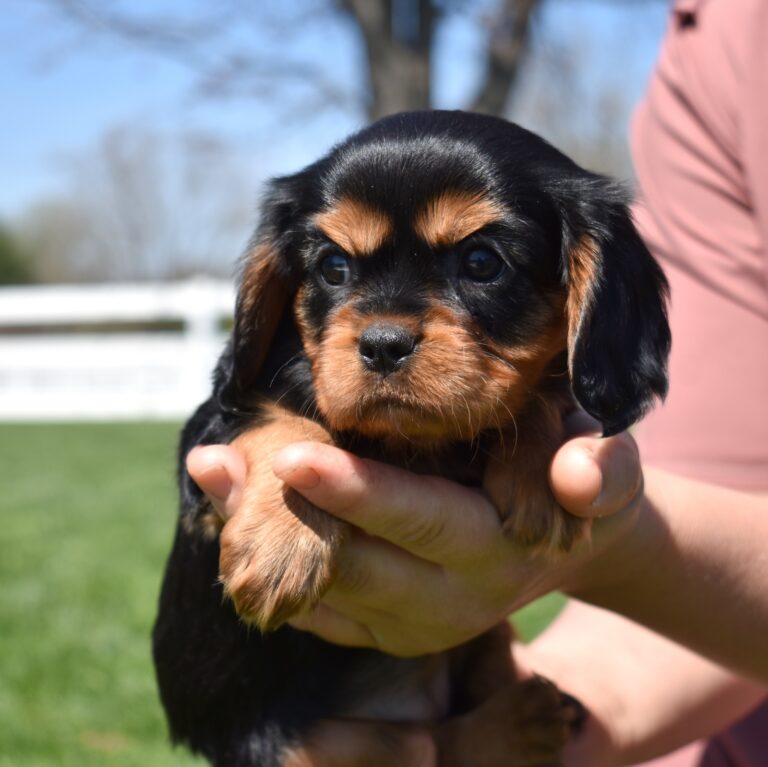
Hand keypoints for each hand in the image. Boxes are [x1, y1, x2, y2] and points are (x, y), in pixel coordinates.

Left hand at [187, 413, 642, 655]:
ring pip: (324, 587)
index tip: (294, 458)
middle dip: (286, 516)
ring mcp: (409, 622)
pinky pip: (317, 605)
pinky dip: (269, 562)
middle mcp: (450, 597)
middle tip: (222, 464)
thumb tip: (580, 478)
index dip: (360, 493)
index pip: (422, 521)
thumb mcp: (608, 468)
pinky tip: (226, 513)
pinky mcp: (380, 627)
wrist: (556, 542)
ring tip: (209, 473)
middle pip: (355, 562)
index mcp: (498, 549)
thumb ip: (604, 468)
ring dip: (260, 535)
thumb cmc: (573, 485)